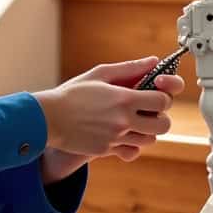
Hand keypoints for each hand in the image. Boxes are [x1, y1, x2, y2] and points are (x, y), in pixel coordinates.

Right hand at [32, 57, 183, 163]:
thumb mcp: (100, 74)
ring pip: (149, 140)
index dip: (163, 96)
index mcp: (124, 98)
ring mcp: (115, 137)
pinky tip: (122, 135)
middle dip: (161, 117)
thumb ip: (130, 68)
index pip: (162, 101)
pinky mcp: (106, 150)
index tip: (155, 94)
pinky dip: (131, 145)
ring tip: (134, 121)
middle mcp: (123, 120)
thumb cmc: (73, 93)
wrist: (48, 118)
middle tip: (149, 111)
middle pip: (163, 125)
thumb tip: (154, 61)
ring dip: (147, 131)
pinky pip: (131, 152)